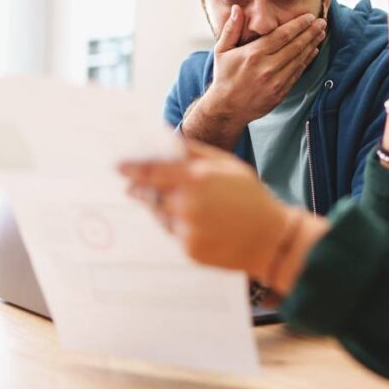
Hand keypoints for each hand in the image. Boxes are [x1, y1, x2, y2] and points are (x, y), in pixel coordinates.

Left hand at [119, 138, 291, 277]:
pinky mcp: (189, 250)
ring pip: (160, 216)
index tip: (118, 166)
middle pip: (149, 195)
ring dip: (162, 208)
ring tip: (186, 206)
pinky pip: (174, 234)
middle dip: (140, 189)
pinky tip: (200, 224)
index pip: (151, 171)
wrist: (270, 239)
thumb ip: (194, 152)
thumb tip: (167, 138)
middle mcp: (187, 205)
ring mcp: (187, 230)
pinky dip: (179, 226)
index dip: (131, 168)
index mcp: (197, 179)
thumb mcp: (226, 165)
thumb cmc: (250, 197)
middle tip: (132, 186)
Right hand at [201, 6, 327, 125]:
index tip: (309, 16)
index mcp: (254, 54)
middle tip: (322, 22)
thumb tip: (236, 8)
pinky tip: (313, 51)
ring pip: (299, 59)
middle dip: (310, 32)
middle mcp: (267, 67)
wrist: (227, 109)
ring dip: (312, 45)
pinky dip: (307, 61)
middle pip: (295, 46)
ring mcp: (275, 81)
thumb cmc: (225, 77)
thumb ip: (231, 29)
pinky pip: (297, 73)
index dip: (298, 25)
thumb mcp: (222, 51)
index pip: (282, 35)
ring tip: (321, 34)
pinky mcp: (280, 92)